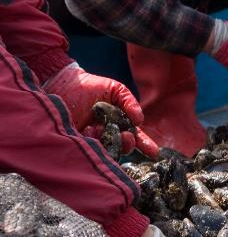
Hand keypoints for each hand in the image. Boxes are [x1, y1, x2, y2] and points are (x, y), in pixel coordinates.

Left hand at [44, 62, 158, 157]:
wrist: (65, 84)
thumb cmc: (91, 86)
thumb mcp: (116, 90)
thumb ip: (130, 102)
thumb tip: (140, 120)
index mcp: (118, 123)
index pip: (135, 136)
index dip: (145, 145)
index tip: (154, 152)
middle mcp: (107, 134)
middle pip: (123, 146)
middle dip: (128, 143)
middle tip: (127, 136)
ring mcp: (93, 139)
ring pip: (108, 149)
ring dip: (110, 142)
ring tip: (100, 128)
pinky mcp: (78, 142)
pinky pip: (90, 148)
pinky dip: (92, 140)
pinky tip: (87, 130)